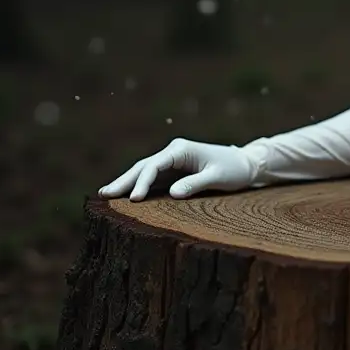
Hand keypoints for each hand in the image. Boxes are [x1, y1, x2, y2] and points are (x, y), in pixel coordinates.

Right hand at [99, 138, 258, 200]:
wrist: (245, 165)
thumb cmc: (233, 169)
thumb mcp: (217, 177)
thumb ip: (195, 184)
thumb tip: (171, 194)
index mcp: (181, 149)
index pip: (154, 166)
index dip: (142, 182)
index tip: (134, 199)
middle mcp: (173, 153)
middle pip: (143, 167)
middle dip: (124, 181)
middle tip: (103, 195)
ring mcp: (171, 162)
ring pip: (144, 172)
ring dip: (126, 183)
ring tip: (105, 195)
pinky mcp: (173, 173)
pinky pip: (151, 180)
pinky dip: (138, 187)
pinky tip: (124, 196)